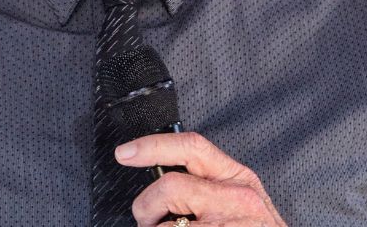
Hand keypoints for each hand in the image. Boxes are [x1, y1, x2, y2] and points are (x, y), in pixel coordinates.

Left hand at [115, 131, 287, 226]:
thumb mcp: (241, 200)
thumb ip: (208, 185)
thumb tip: (163, 186)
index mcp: (236, 178)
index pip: (191, 147)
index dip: (153, 146)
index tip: (125, 152)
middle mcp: (236, 198)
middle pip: (170, 187)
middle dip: (146, 207)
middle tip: (148, 221)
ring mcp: (228, 225)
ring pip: (168, 225)